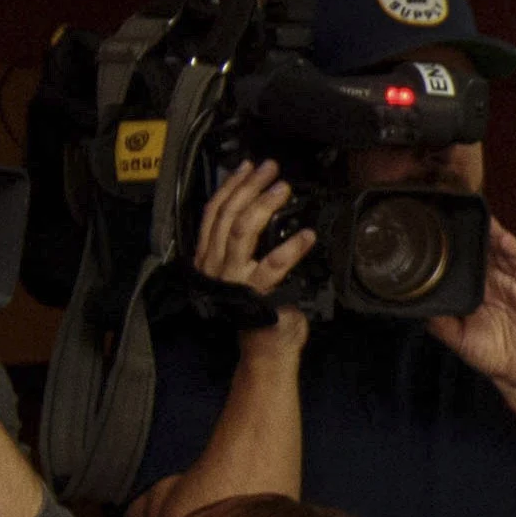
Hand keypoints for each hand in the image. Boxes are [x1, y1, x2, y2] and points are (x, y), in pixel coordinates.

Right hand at [186, 158, 315, 336]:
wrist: (264, 349)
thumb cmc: (259, 309)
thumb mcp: (245, 270)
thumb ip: (246, 246)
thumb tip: (262, 212)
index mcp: (208, 256)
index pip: (214, 211)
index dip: (231, 186)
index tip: (248, 167)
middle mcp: (215, 264)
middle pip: (228, 215)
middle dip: (249, 187)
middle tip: (271, 169)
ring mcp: (232, 278)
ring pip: (242, 231)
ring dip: (263, 206)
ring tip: (283, 189)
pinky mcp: (255, 293)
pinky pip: (272, 265)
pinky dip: (291, 248)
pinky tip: (307, 236)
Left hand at [429, 222, 515, 408]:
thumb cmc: (492, 355)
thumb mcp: (456, 337)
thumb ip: (438, 320)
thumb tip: (416, 304)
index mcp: (478, 290)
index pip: (466, 260)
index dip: (457, 242)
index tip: (440, 223)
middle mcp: (496, 282)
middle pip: (485, 250)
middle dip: (475, 229)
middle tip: (459, 207)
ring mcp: (515, 285)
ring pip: (503, 253)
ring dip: (493, 233)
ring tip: (482, 215)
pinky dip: (515, 252)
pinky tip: (505, 239)